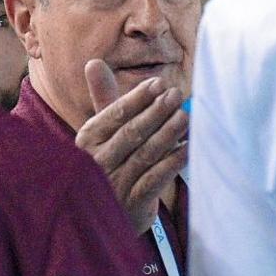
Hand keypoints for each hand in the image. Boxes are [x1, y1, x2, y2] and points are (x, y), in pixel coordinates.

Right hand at [74, 59, 188, 234]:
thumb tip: (94, 62)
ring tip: (186, 116)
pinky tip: (188, 148)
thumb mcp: (101, 131)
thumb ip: (103, 98)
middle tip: (176, 95)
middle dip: (155, 112)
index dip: (137, 99)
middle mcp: (97, 162)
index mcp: (87, 140)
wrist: (104, 213)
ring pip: (145, 155)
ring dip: (168, 134)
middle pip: (131, 133)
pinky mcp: (133, 204)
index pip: (114, 115)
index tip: (158, 84)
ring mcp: (114, 184)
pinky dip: (173, 162)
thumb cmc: (107, 162)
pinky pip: (155, 180)